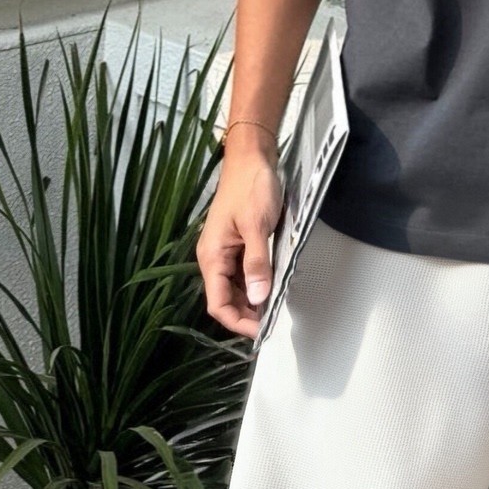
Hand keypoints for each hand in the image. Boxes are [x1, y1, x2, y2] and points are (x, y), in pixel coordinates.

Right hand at [197, 138, 283, 338]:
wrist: (252, 158)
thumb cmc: (250, 187)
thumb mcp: (257, 226)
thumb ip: (257, 263)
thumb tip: (258, 297)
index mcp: (212, 257)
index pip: (217, 305)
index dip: (238, 322)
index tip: (262, 331)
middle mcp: (215, 258)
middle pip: (226, 300)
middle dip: (247, 314)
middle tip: (274, 321)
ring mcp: (227, 251)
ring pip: (236, 288)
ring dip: (253, 300)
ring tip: (276, 305)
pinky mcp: (239, 244)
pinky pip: (245, 273)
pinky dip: (257, 283)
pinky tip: (274, 284)